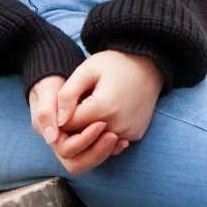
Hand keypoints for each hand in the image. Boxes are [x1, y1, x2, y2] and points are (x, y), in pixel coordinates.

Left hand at [28, 50, 163, 174]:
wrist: (148, 65)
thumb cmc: (114, 64)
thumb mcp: (86, 71)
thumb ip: (67, 95)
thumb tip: (58, 122)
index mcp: (102, 108)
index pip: (69, 125)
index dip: (62, 116)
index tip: (67, 102)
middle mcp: (117, 126)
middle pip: (82, 138)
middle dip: (75, 126)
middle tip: (79, 104)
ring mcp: (128, 133)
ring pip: (97, 142)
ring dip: (90, 131)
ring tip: (93, 108)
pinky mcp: (136, 135)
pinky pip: (111, 142)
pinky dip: (104, 133)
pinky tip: (106, 115)